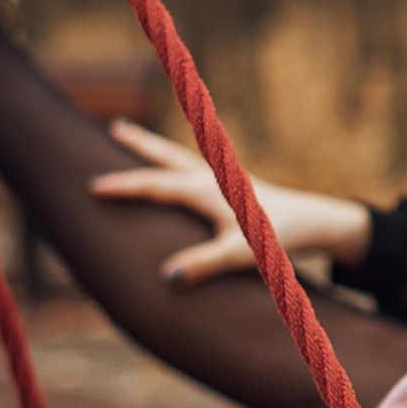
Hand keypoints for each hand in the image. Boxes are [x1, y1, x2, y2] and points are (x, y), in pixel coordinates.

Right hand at [89, 119, 374, 286]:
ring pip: (180, 156)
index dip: (122, 187)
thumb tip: (166, 278)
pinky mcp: (234, 186)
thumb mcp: (241, 253)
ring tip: (131, 133)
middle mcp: (211, 178)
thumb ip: (204, 264)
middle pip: (166, 156)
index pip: (154, 185)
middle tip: (113, 129)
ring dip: (156, 147)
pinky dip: (176, 163)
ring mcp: (223, 179)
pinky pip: (195, 168)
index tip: (90, 186)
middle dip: (138, 146)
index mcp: (205, 190)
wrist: (316, 222)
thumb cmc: (279, 239)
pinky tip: (175, 167)